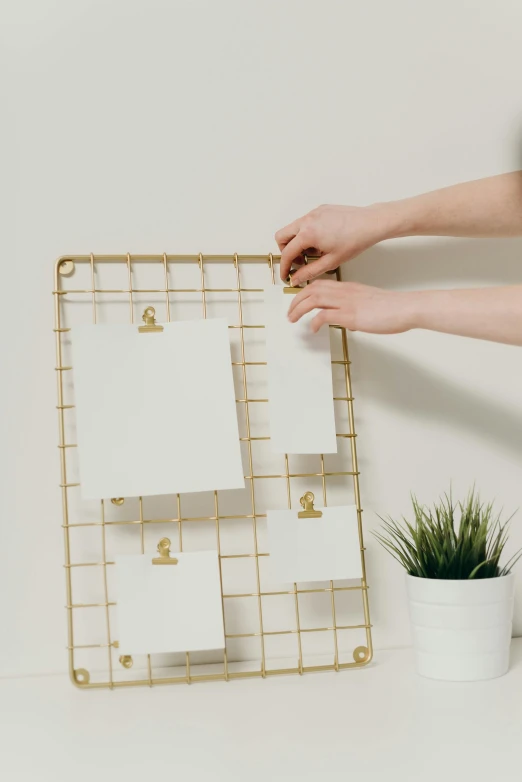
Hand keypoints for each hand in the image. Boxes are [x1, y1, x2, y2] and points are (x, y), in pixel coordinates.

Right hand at [275, 203, 394, 284]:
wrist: (370, 223)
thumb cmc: (355, 240)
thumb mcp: (330, 262)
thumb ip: (309, 272)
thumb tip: (296, 279)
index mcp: (308, 234)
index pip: (287, 253)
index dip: (284, 267)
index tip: (286, 275)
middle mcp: (307, 220)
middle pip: (281, 237)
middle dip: (286, 251)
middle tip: (299, 262)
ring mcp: (313, 213)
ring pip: (293, 228)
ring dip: (297, 242)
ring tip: (315, 252)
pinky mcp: (320, 210)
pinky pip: (305, 222)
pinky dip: (307, 233)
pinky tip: (322, 241)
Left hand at [287, 279, 416, 333]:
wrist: (405, 307)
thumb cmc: (391, 307)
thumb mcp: (368, 304)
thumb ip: (355, 309)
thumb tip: (348, 322)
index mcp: (348, 287)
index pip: (320, 284)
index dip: (305, 292)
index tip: (297, 301)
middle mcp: (344, 292)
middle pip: (312, 290)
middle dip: (296, 301)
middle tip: (289, 313)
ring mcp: (346, 302)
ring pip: (313, 299)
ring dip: (299, 309)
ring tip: (293, 319)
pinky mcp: (350, 315)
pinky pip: (324, 315)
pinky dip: (314, 321)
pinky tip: (313, 329)